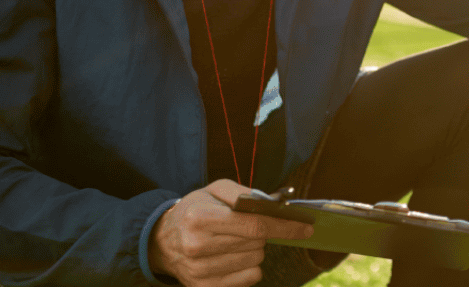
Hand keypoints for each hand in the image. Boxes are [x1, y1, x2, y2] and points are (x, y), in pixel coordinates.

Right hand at [150, 179, 313, 286]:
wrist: (163, 240)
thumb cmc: (195, 211)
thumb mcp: (213, 190)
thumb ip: (244, 193)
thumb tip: (275, 205)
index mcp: (200, 219)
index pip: (254, 226)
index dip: (284, 227)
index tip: (306, 227)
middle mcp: (198, 247)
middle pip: (257, 245)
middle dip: (263, 235)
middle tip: (249, 228)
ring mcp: (200, 271)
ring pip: (255, 263)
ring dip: (254, 251)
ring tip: (234, 242)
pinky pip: (249, 278)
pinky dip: (248, 267)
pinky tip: (232, 257)